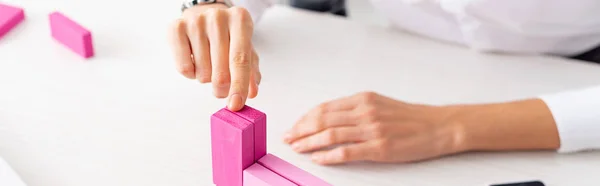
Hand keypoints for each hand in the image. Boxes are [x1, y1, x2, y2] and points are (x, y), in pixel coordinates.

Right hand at [170, 4, 260, 110]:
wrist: (206, 15)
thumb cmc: (228, 36)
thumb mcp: (245, 49)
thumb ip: (251, 71)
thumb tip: (251, 93)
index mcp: (240, 19)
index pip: (240, 60)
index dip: (239, 86)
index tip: (236, 105)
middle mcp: (218, 17)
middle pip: (221, 71)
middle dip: (222, 89)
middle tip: (221, 88)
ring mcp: (196, 21)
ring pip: (202, 73)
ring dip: (206, 78)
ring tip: (208, 64)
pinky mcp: (176, 27)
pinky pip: (184, 68)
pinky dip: (190, 73)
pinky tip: (195, 61)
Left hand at [283, 92, 465, 164]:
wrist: (438, 126)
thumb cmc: (410, 117)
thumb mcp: (379, 104)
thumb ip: (355, 109)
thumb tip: (329, 117)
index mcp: (363, 99)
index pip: (324, 108)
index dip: (305, 118)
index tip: (294, 126)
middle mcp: (365, 112)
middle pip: (322, 120)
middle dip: (301, 130)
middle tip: (288, 138)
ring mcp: (372, 130)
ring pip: (330, 135)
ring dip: (309, 143)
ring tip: (298, 148)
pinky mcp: (379, 148)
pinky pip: (346, 152)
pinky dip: (328, 156)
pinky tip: (318, 159)